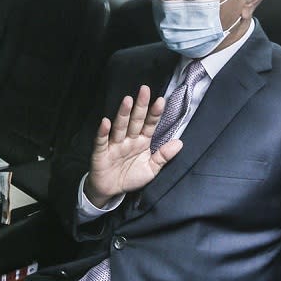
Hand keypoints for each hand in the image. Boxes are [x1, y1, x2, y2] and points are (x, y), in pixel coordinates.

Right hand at [85, 85, 182, 206]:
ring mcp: (114, 144)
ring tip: (128, 100)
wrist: (110, 191)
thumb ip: (163, 156)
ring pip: (120, 127)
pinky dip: (103, 132)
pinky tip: (105, 122)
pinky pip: (101, 141)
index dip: (155, 113)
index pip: (149, 125)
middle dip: (140, 106)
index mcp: (141, 141)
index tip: (161, 100)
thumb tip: (180, 143)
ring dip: (123, 114)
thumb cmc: (130, 177)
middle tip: (145, 90)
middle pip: (135, 120)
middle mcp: (128, 140)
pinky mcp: (101, 153)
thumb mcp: (151, 169)